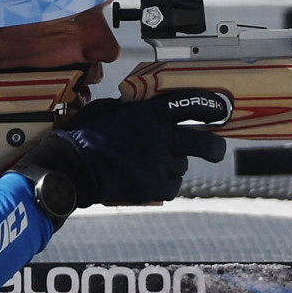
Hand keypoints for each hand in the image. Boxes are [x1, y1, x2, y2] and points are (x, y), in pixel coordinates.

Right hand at [21, 89, 228, 206]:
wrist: (72, 168)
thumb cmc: (84, 136)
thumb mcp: (109, 109)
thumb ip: (133, 109)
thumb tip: (143, 109)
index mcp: (151, 114)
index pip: (193, 105)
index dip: (212, 107)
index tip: (219, 110)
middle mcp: (162, 138)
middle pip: (206, 144)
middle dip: (215, 147)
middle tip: (215, 149)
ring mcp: (160, 164)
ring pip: (182, 166)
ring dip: (173, 165)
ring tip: (149, 163)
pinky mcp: (154, 186)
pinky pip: (171, 185)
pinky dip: (164, 183)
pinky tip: (148, 179)